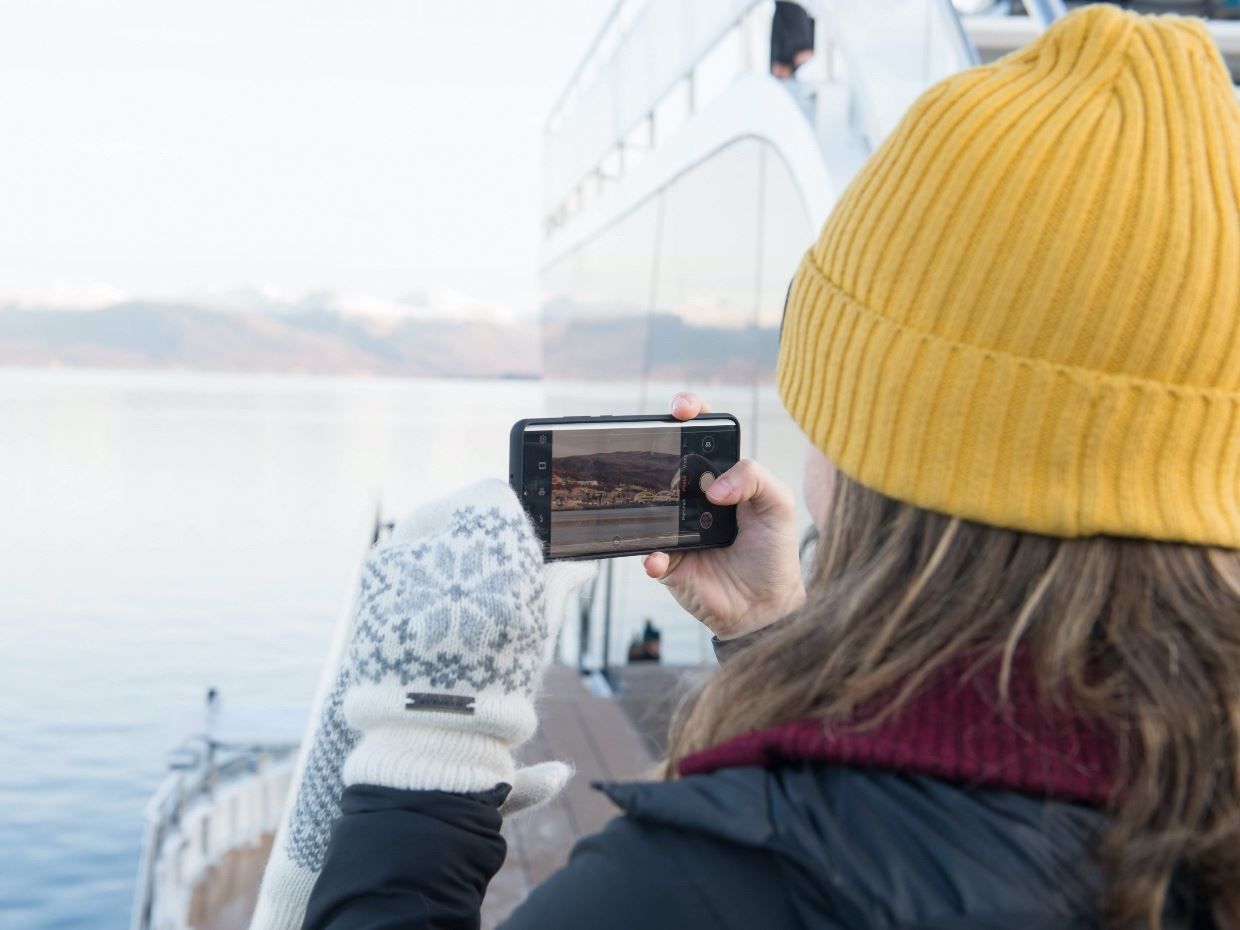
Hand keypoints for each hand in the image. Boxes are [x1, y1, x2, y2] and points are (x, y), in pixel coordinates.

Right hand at [643, 393, 804, 639]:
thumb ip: (755, 479)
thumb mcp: (779, 505)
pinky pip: (650, 554)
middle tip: (656, 439)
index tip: (683, 410)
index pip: (700, 435)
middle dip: (654, 444)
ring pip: (650, 506)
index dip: (690, 414)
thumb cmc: (774, 551)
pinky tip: (660, 557)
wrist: (766, 606)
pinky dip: (652, 556)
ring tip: (659, 502)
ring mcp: (677, 528)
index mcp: (721, 477)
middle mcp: (694, 498)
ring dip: (648, 501)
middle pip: (666, 462)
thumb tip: (714, 487)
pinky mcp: (668, 563)